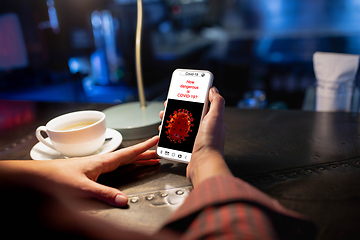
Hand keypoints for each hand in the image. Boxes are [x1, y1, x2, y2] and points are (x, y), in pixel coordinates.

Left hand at [0, 136, 158, 206]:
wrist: (43, 176)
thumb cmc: (59, 179)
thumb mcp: (83, 188)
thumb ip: (104, 193)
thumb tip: (123, 200)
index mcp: (104, 161)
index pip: (130, 152)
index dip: (145, 147)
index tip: (157, 140)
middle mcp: (104, 161)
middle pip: (130, 155)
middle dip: (146, 153)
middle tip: (160, 151)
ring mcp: (100, 164)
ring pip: (125, 159)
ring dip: (139, 158)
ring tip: (150, 159)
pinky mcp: (96, 169)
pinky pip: (118, 164)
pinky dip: (128, 163)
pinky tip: (129, 166)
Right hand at [159, 87, 231, 186]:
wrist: (204, 165)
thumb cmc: (211, 143)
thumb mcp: (216, 117)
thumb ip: (217, 102)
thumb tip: (214, 90)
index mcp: (210, 121)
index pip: (199, 105)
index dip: (189, 99)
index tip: (179, 95)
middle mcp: (203, 129)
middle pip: (186, 115)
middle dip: (175, 110)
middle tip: (166, 108)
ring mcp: (195, 139)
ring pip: (179, 126)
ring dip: (169, 122)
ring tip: (162, 120)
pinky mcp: (187, 148)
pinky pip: (176, 138)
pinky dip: (168, 134)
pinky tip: (164, 133)